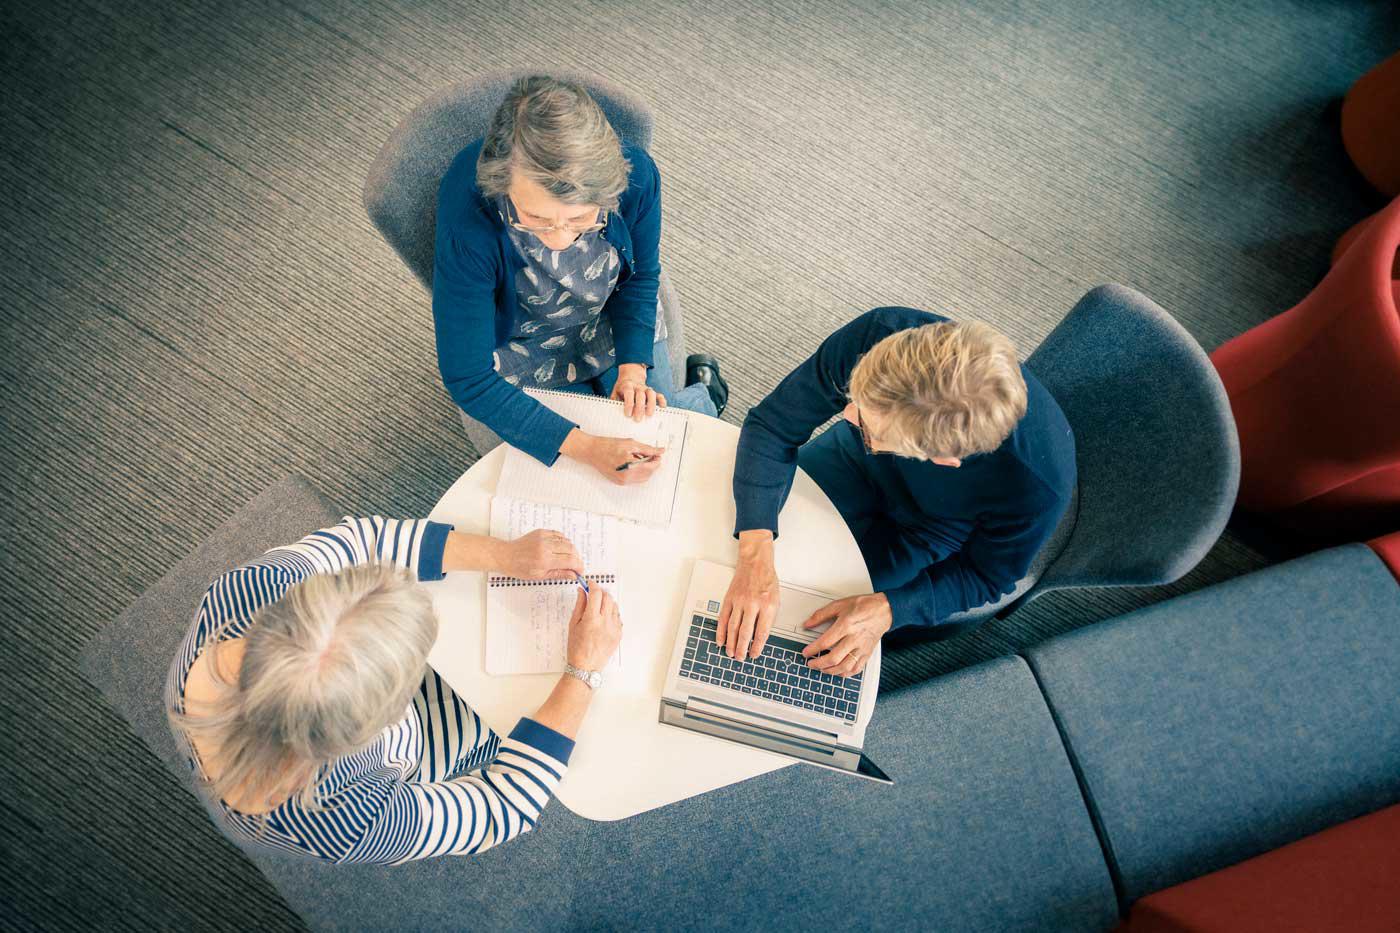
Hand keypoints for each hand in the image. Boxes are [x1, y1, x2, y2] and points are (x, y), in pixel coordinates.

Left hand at [497, 529, 583, 579]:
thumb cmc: (519, 568)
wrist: (506, 556)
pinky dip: (563, 541)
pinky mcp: (541, 532)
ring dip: (571, 550)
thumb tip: (573, 575)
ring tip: (567, 558)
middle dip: (576, 558)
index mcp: (545, 560)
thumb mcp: (540, 576)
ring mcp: (543, 537)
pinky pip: (559, 534)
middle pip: (571, 549)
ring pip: (567, 541)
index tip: (580, 571)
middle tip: (575, 566)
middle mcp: (545, 546)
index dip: (579, 566)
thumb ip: (559, 574)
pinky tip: (560, 549)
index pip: (570, 560)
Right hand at [561, 430, 665, 485]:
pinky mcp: (619, 482)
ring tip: (642, 458)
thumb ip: (647, 449)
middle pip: (648, 474)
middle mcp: (626, 476)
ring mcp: (622, 481)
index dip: (657, 460)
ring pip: (643, 478)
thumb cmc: (608, 445)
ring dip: (646, 470)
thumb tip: (660, 451)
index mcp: (630, 466)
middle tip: (652, 456)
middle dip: (652, 465)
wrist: (592, 451)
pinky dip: (638, 473)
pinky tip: (634, 463)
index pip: (651, 467)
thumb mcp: (630, 444)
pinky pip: (635, 480)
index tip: (658, 454)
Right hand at [567, 585, 621, 670]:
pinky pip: (618, 617)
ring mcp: (614, 628)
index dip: (593, 585)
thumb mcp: (573, 624)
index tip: (589, 584)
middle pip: (608, 597)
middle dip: (600, 592)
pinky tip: (603, 618)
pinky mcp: (619, 634)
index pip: (596, 594)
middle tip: (594, 593)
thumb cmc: (576, 647)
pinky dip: (611, 613)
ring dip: (607, 602)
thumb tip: (582, 591)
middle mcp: (605, 623)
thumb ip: (579, 605)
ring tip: (598, 607)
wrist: (585, 667)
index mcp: (592, 619)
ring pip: (614, 606)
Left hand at [611, 363, 665, 420]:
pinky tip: (662, 408)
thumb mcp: (615, 392)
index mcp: (627, 385)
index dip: (629, 403)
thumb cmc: (622, 388)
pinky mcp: (652, 392)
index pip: (629, 393)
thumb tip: (611, 412)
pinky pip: (659, 395)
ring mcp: (646, 388)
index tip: (628, 414)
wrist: (631, 376)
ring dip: (651, 404)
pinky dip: (662, 401)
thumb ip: (614, 400)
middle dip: (639, 407)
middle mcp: (638, 386)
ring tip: (649, 415)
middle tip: (637, 419)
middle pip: (640, 395)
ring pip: (651, 394)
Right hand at [717, 532, 779, 659]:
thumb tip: (760, 638)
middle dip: (742, 649)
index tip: (754, 654)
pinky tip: (721, 640)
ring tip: (730, 653)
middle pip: (745, 633)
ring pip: (733, 628)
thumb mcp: (776, 601)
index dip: (757, 647)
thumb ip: (769, 619)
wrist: (755, 563)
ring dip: (731, 643)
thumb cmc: (767, 582)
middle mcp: (752, 604)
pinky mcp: (729, 599)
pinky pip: (723, 618)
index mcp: (767, 606)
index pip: (761, 633)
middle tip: (740, 658)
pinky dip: (721, 631)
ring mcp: (739, 602)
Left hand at [801, 594, 891, 676]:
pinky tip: (839, 671)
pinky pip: (856, 669)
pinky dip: (846, 673)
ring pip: (845, 667)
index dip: (813, 649)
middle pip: (834, 658)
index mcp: (846, 625)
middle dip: (819, 664)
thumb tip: (808, 624)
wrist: (884, 610)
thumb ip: (821, 615)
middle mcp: (854, 638)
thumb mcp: (839, 604)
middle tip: (811, 664)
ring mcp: (862, 648)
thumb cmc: (864, 606)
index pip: (825, 642)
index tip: (806, 653)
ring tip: (822, 669)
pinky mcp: (867, 653)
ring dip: (830, 671)